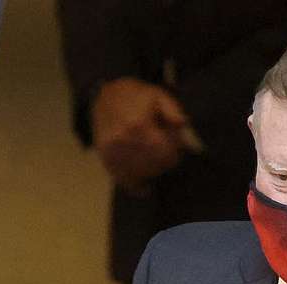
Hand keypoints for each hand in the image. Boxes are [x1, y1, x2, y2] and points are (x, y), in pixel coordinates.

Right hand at [91, 77, 193, 193]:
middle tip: (166, 151)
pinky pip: (125, 181)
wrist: (104, 96)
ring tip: (155, 158)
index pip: (166, 153)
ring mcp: (112, 152)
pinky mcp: (106, 160)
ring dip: (153, 171)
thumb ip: (173, 110)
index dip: (176, 152)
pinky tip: (146, 186)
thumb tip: (182, 124)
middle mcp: (123, 140)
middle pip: (156, 166)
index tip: (177, 145)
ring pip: (142, 175)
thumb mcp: (158, 95)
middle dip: (166, 161)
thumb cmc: (135, 96)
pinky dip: (138, 185)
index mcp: (138, 124)